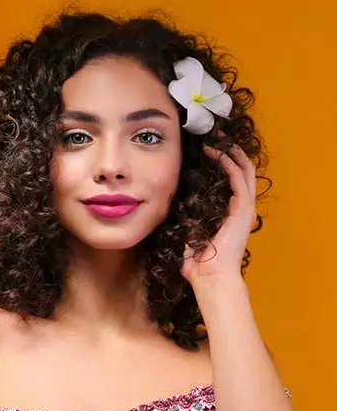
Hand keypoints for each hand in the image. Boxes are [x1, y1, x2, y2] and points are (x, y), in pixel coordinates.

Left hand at [180, 143, 256, 286]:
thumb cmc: (197, 260)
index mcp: (230, 212)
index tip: (207, 148)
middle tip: (216, 135)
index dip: (223, 162)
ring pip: (245, 171)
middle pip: (242, 171)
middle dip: (230, 151)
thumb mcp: (187, 231)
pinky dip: (229, 164)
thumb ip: (183, 218)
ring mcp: (244, 208)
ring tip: (218, 138)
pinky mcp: (243, 210)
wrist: (209, 276)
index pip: (232, 179)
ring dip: (232, 153)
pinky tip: (217, 153)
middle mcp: (241, 208)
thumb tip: (165, 205)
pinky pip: (239, 180)